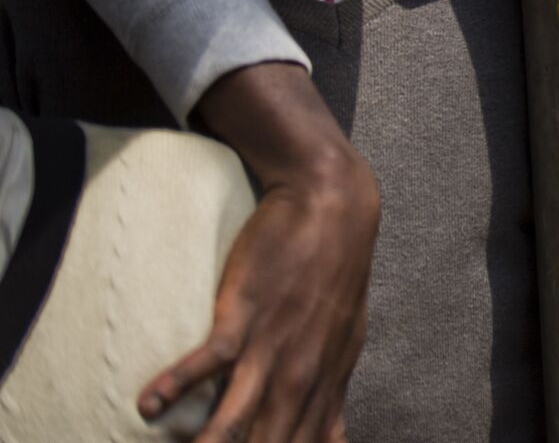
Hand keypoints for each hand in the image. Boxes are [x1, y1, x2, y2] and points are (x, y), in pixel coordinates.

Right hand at [144, 63, 378, 441]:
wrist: (332, 205)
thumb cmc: (334, 280)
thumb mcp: (344, 348)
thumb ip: (331, 401)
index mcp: (323, 390)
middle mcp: (299, 380)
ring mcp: (271, 349)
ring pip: (237, 419)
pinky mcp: (244, 315)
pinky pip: (207, 359)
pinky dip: (175, 384)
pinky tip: (147, 407)